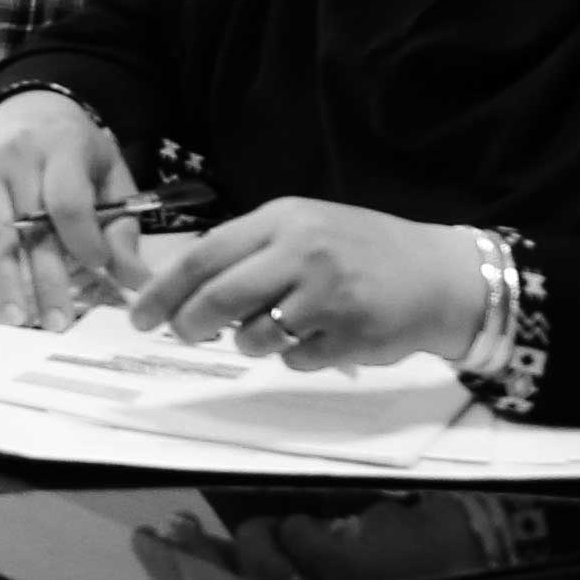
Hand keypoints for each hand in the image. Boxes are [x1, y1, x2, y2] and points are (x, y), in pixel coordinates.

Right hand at [0, 87, 140, 328]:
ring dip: (2, 281)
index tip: (98, 268)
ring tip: (15, 319)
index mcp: (61, 149)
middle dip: (44, 277)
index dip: (82, 239)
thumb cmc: (75, 151)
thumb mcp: (109, 175)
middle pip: (28, 225)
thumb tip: (138, 281)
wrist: (26, 110)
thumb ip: (121, 226)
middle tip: (57, 322)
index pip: (67, 201)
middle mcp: (17, 159)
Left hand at [125, 198, 490, 372]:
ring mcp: (327, 296)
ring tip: (279, 326)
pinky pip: (294, 360)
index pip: (204, 256)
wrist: (440, 274)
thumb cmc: (362, 250)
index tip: (139, 315)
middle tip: (183, 333)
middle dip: (190, 323)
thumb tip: (183, 288)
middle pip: (218, 299)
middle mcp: (302, 253)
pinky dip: (297, 356)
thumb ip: (251, 250)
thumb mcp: (305, 227)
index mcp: (283, 220)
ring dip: (252, 341)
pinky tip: (323, 336)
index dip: (164, 291)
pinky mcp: (348, 335)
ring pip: (253, 336)